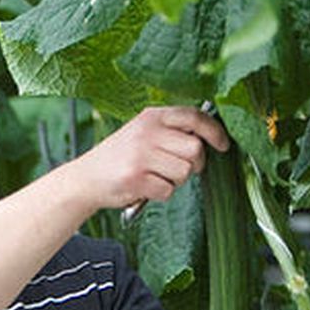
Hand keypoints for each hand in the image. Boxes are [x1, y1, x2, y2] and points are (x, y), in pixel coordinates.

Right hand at [72, 106, 230, 210]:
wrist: (86, 178)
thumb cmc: (121, 156)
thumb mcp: (143, 132)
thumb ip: (171, 131)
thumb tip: (210, 137)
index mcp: (151, 116)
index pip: (194, 117)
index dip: (214, 131)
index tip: (223, 145)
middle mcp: (146, 132)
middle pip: (195, 149)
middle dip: (193, 164)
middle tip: (177, 168)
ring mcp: (140, 155)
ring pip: (184, 172)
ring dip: (175, 181)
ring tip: (155, 176)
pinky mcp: (135, 178)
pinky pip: (168, 190)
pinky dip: (160, 193)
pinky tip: (145, 186)